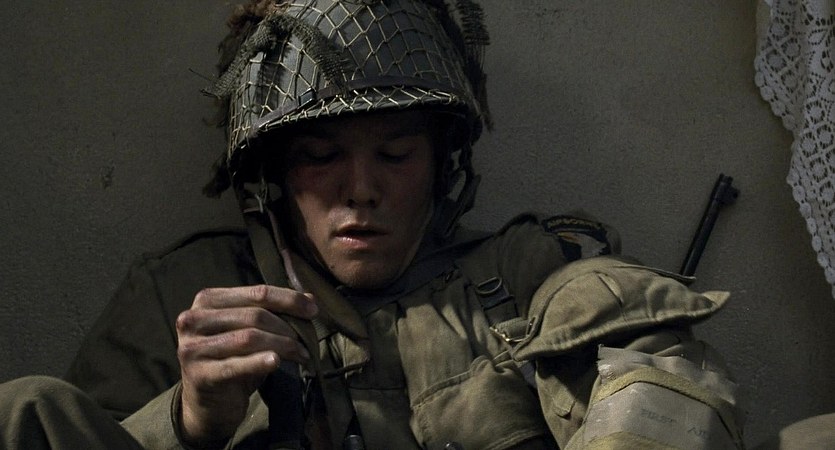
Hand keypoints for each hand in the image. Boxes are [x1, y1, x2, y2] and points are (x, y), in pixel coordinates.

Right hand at [175, 284, 317, 446]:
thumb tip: (310, 299)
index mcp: (207, 300)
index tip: (313, 310)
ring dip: (282, 345)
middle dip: (287, 327)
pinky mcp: (199, 374)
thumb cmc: (232, 361)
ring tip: (300, 355)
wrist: (208, 404)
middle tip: (307, 342)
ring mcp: (192, 347)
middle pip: (255, 315)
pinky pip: (236, 365)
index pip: (257, 293)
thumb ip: (274, 312)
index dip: (289, 300)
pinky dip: (259, 362)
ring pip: (249, 338)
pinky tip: (276, 362)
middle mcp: (194, 319)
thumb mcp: (251, 331)